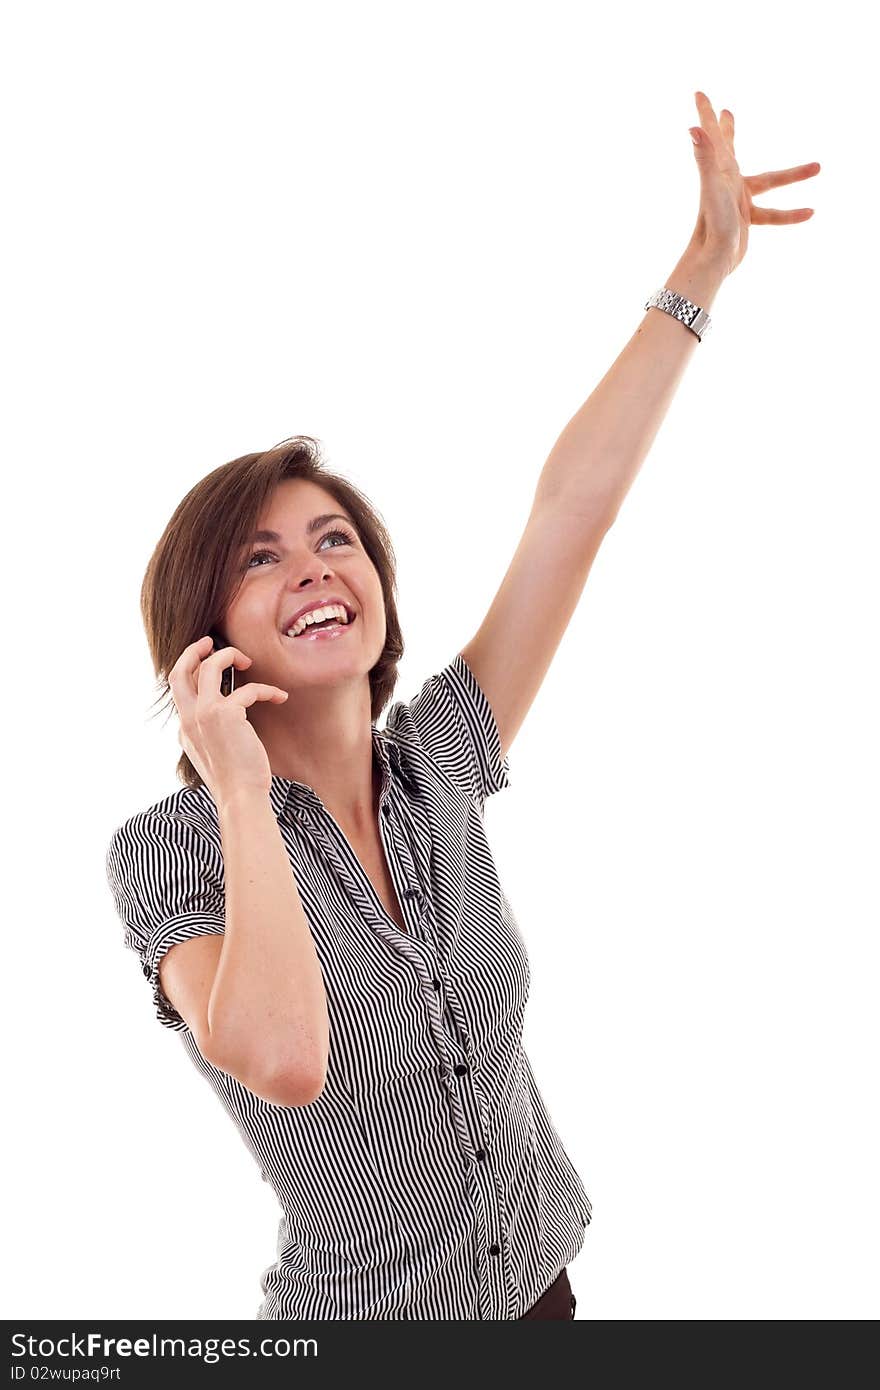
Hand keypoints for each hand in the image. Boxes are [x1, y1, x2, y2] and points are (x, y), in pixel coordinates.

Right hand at [170, 635, 289, 803]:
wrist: (240, 797)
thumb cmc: (236, 780)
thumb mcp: (215, 754)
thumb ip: (212, 732)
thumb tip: (229, 712)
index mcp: (185, 729)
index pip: (180, 690)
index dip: (192, 671)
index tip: (207, 661)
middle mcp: (189, 719)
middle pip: (178, 671)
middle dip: (193, 651)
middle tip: (211, 642)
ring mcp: (204, 715)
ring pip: (208, 667)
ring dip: (228, 656)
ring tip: (247, 660)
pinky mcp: (226, 714)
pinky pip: (247, 689)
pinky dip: (266, 690)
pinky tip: (280, 697)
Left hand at [688, 90, 820, 277]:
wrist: (712, 262)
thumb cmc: (712, 223)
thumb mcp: (713, 185)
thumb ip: (705, 156)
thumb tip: (694, 129)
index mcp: (719, 168)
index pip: (713, 134)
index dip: (706, 112)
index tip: (699, 93)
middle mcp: (726, 181)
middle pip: (729, 148)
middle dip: (727, 130)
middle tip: (728, 112)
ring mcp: (737, 200)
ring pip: (768, 182)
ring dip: (791, 176)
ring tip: (818, 166)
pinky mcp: (745, 219)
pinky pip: (772, 215)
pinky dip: (789, 214)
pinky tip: (809, 213)